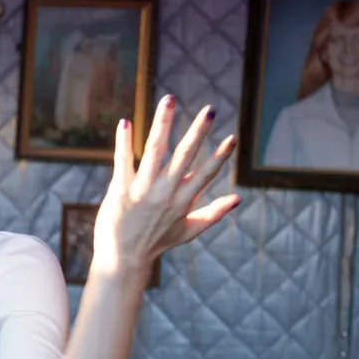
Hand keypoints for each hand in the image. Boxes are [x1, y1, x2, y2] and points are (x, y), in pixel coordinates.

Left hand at [93, 96, 239, 279]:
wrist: (123, 259)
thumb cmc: (156, 243)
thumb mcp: (189, 231)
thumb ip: (213, 214)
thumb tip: (237, 200)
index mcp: (183, 201)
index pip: (207, 173)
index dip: (221, 156)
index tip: (233, 137)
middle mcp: (166, 192)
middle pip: (186, 155)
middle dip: (199, 131)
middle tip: (210, 109)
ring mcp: (143, 190)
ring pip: (156, 150)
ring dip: (163, 123)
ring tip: (169, 99)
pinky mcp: (121, 190)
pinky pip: (123, 161)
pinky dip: (124, 141)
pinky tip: (125, 122)